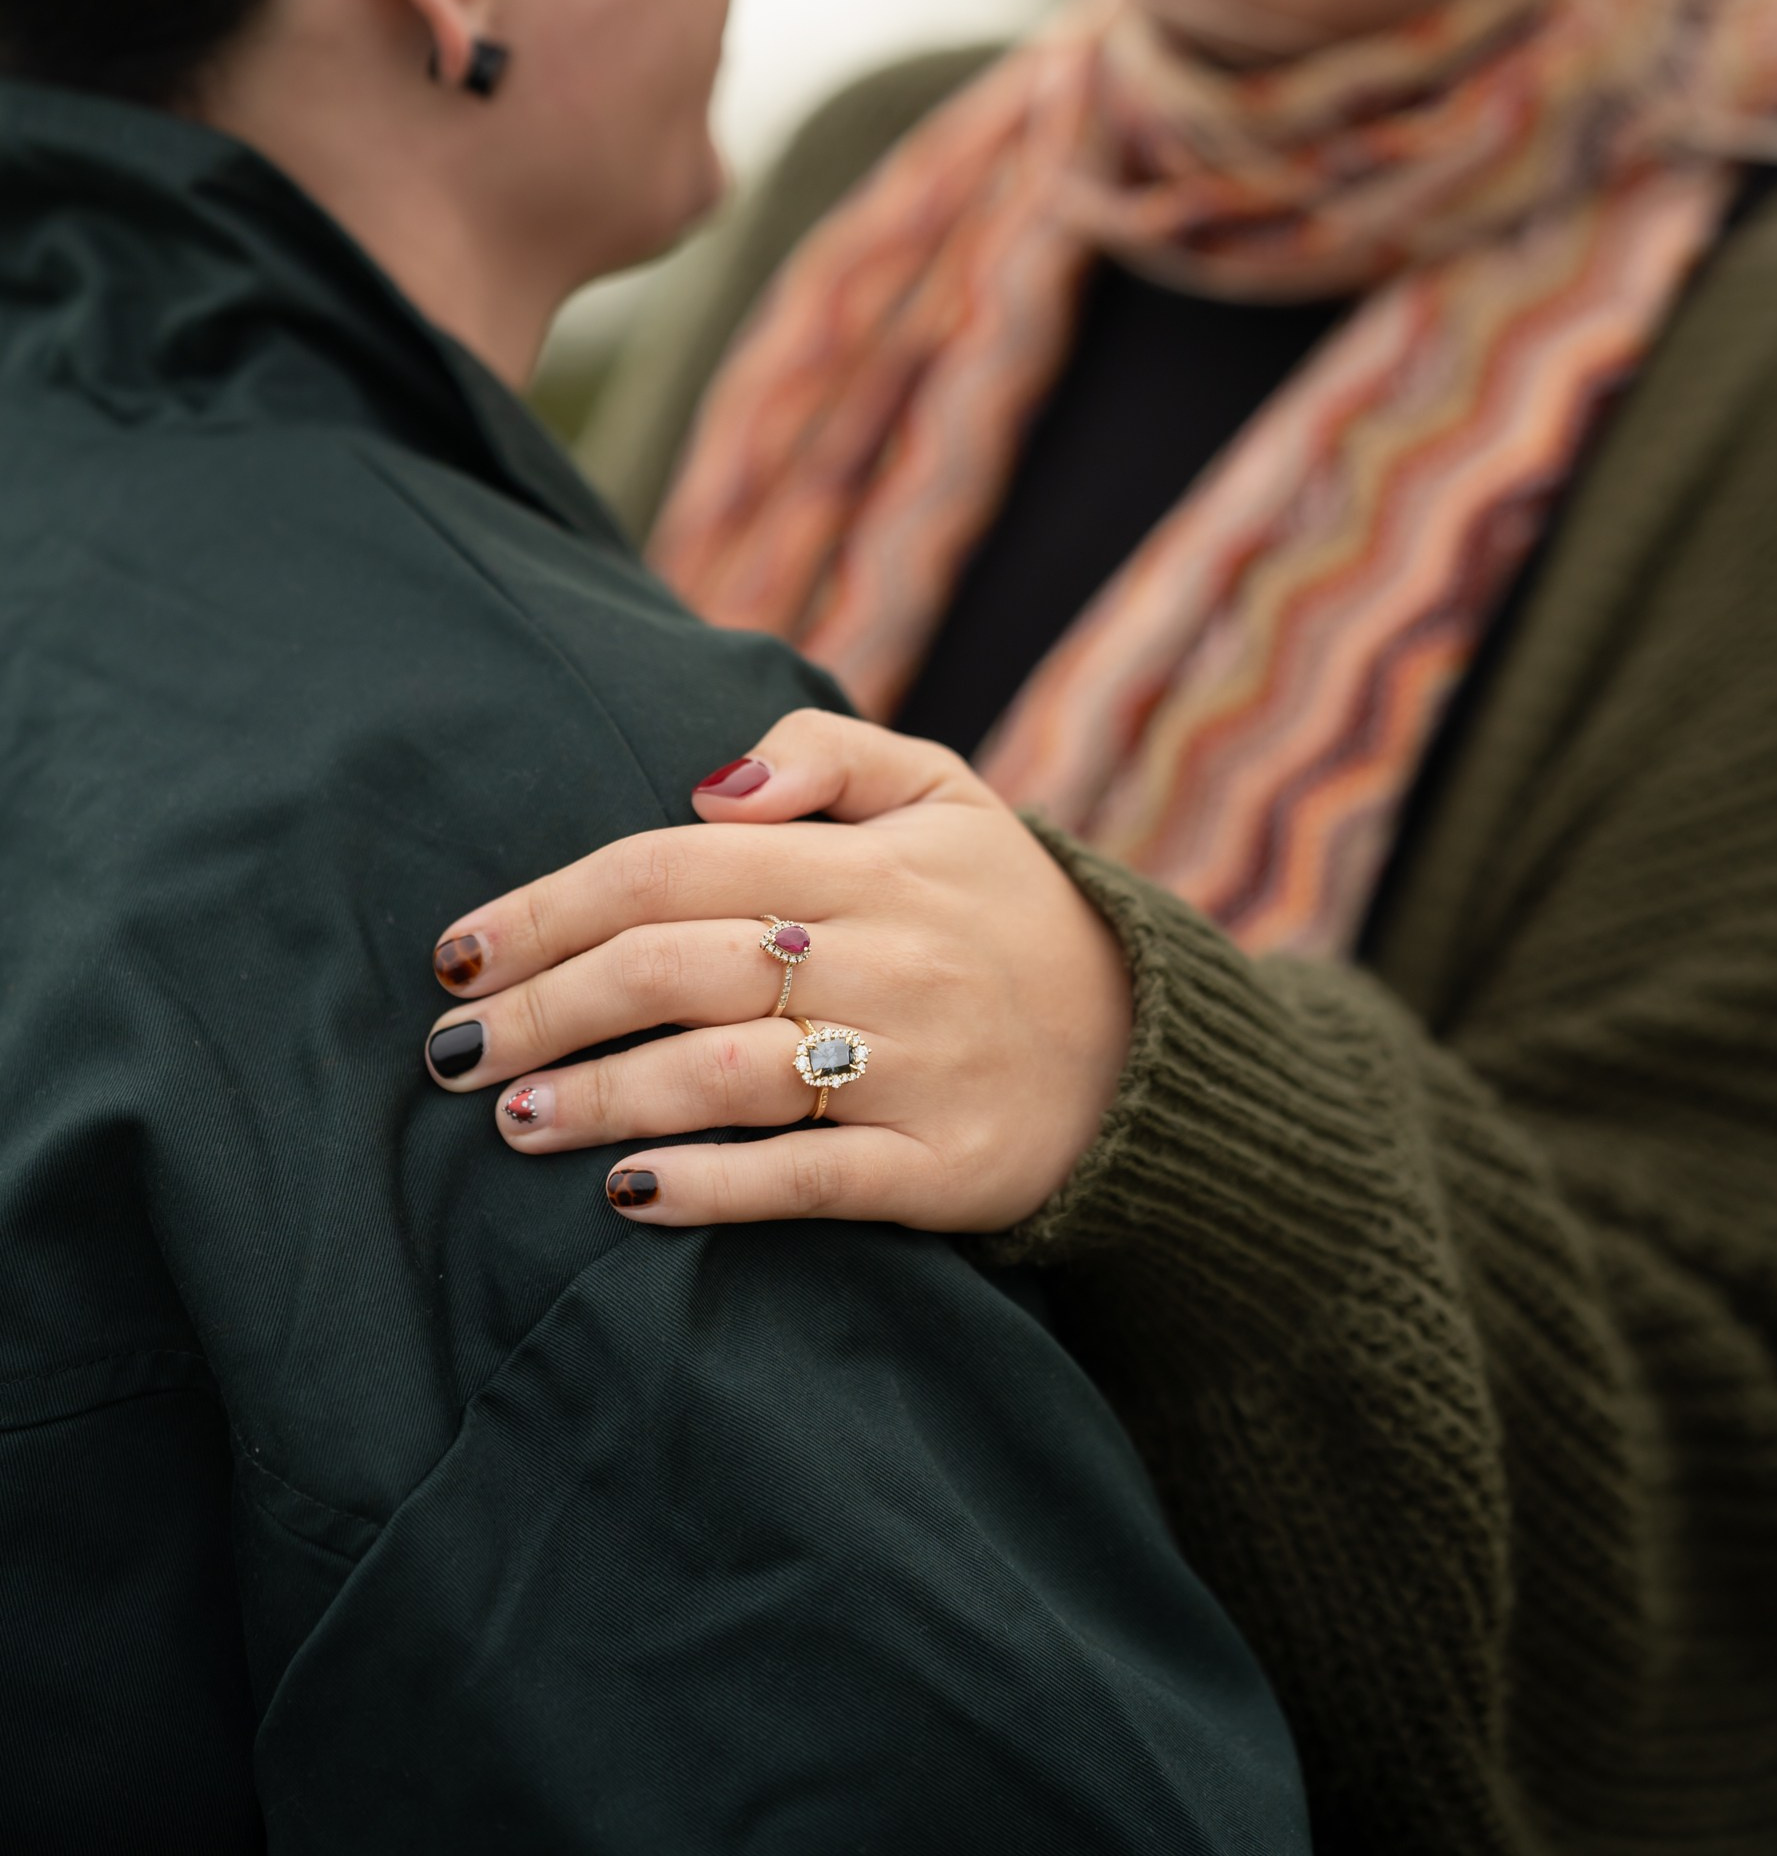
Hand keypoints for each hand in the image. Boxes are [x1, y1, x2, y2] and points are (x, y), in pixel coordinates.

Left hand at [422, 709, 1133, 1234]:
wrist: (1150, 1050)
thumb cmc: (1005, 911)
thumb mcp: (946, 791)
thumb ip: (827, 758)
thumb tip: (708, 784)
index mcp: (871, 861)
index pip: (673, 867)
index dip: (551, 906)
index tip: (456, 950)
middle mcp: (888, 956)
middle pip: (677, 968)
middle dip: (544, 1007)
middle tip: (451, 1052)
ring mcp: (914, 1068)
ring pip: (726, 1077)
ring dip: (602, 1096)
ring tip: (512, 1118)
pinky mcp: (940, 1171)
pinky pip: (806, 1183)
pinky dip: (707, 1188)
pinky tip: (625, 1194)